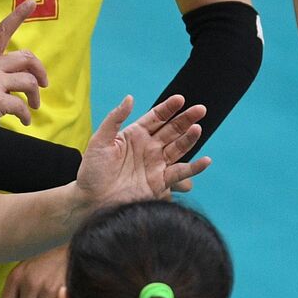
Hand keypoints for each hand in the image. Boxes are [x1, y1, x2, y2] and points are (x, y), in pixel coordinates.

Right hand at [0, 1, 47, 150]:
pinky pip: (22, 106)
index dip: (18, 15)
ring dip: (35, 97)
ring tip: (33, 107)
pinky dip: (26, 116)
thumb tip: (22, 77)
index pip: (2, 31)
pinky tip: (23, 121)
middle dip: (40, 72)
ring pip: (29, 82)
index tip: (31, 2)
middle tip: (43, 85)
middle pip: (27, 58)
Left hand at [76, 95, 210, 205]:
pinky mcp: (160, 182)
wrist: (92, 200)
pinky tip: (206, 161)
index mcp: (136, 134)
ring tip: (198, 128)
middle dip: (186, 119)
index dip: (169, 108)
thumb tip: (130, 98)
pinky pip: (180, 172)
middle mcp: (150, 147)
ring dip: (190, 139)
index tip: (180, 99)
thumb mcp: (100, 141)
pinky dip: (195, 168)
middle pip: (172, 130)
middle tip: (200, 109)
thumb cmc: (92, 170)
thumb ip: (115, 119)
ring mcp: (157, 164)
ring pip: (178, 148)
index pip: (157, 117)